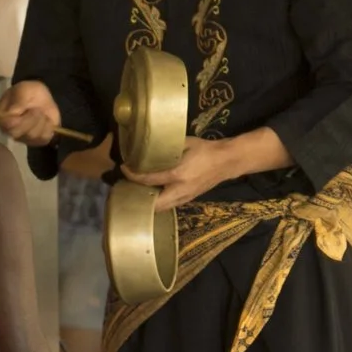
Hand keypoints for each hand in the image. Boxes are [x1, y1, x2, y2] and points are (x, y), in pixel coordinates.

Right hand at [0, 81, 63, 147]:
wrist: (42, 98)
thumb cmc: (28, 93)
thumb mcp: (24, 90)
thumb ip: (18, 99)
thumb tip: (13, 112)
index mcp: (2, 117)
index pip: (7, 124)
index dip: (20, 118)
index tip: (30, 108)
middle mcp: (10, 131)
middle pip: (18, 133)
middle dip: (31, 120)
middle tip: (37, 109)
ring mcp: (23, 138)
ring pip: (32, 136)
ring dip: (40, 122)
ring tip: (41, 112)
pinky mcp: (36, 141)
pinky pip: (43, 139)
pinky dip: (48, 127)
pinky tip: (46, 120)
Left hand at [122, 136, 242, 212]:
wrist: (227, 161)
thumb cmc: (205, 150)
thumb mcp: (185, 143)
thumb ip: (167, 148)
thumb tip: (148, 147)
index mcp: (178, 174)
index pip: (149, 179)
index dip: (133, 175)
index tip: (124, 168)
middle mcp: (180, 190)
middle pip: (153, 204)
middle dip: (138, 199)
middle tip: (127, 188)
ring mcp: (185, 198)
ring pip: (161, 208)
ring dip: (148, 203)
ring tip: (136, 192)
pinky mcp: (188, 200)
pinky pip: (169, 205)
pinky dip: (158, 202)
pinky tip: (152, 194)